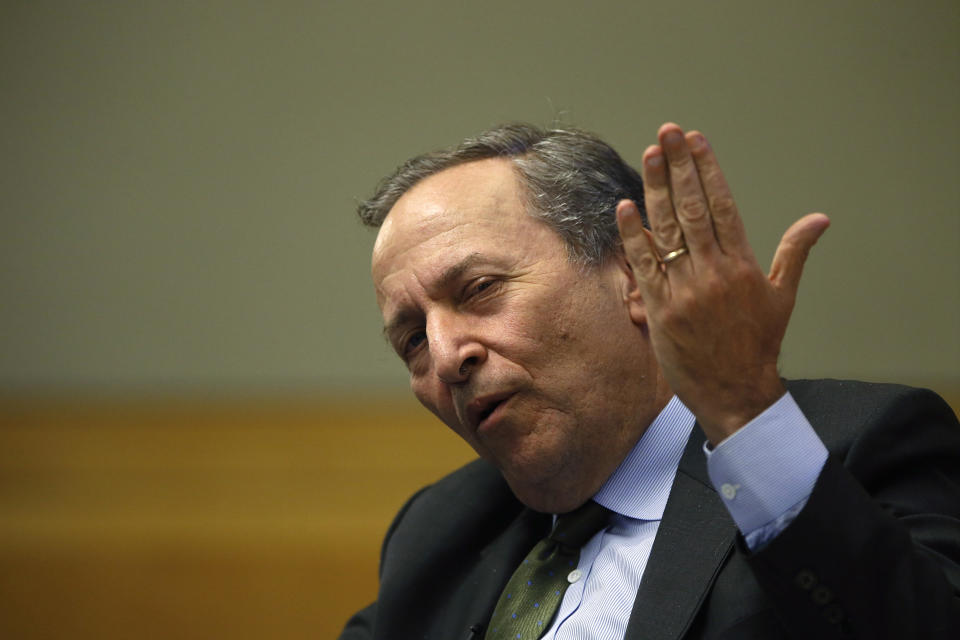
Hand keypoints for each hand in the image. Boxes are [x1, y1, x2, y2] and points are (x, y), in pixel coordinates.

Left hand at [616, 123, 829, 444]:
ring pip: (668, 230)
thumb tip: (819, 220)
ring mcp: (685, 289)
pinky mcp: (660, 309)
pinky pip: (645, 266)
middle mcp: (714, 271)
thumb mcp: (783, 297)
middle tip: (668, 132)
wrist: (736, 391)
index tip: (695, 141)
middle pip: (693, 208)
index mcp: (743, 265)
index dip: (708, 171)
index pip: (723, 206)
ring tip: (652, 154)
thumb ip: (795, 253)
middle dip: (679, 167)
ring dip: (657, 190)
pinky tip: (626, 207)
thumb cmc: (758, 344)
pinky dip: (634, 236)